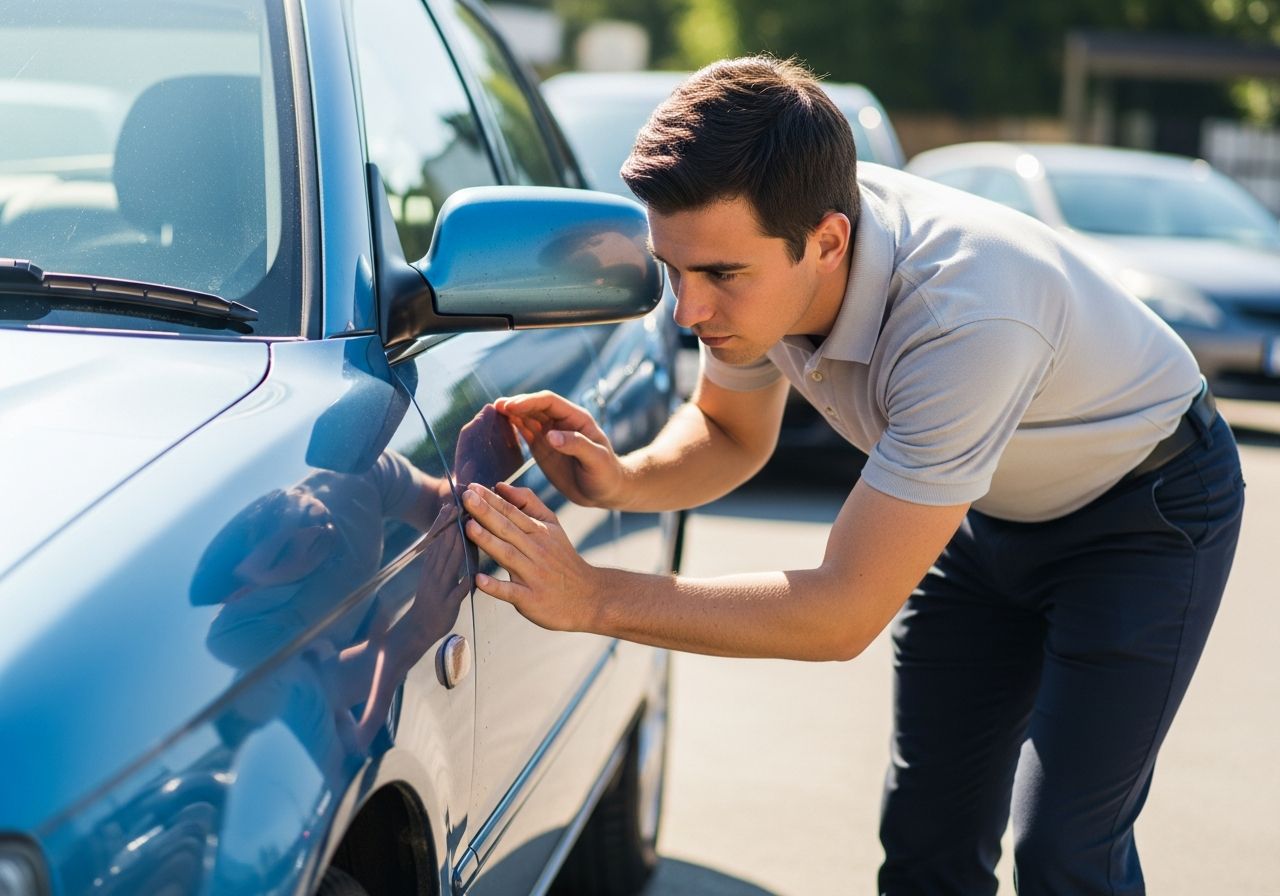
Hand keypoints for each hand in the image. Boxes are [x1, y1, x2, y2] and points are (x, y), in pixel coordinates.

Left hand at [462, 482, 603, 632]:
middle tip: (466, 497)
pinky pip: (511, 592)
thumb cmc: (562, 559)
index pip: (512, 511)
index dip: (491, 499)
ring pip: (508, 556)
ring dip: (488, 542)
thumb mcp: (552, 526)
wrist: (588, 596)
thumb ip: (528, 503)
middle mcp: (536, 550)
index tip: (471, 487)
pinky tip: (479, 580)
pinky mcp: (531, 599)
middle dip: (486, 512)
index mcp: (540, 531)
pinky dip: (495, 586)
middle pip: (508, 529)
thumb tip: (501, 486)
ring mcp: (533, 575)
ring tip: (469, 528)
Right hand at [495, 391, 624, 507]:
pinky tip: (500, 427)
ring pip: (528, 417)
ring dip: (511, 414)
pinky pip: (525, 433)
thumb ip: (576, 445)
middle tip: (496, 407)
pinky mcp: (543, 448)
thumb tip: (550, 435)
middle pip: (535, 406)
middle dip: (516, 405)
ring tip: (493, 413)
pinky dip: (512, 428)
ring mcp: (551, 434)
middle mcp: (562, 422)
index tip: (512, 407)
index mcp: (576, 419)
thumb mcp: (596, 460)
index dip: (529, 402)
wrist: (606, 491)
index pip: (549, 402)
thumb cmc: (606, 474)